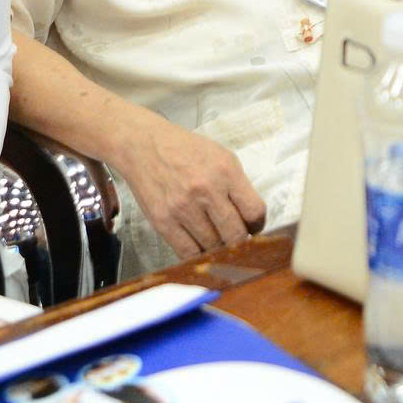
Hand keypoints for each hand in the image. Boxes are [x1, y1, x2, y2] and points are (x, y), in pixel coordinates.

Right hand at [108, 110, 267, 259]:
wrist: (144, 146)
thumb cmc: (186, 151)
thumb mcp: (221, 157)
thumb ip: (238, 186)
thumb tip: (251, 220)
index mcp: (225, 171)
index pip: (254, 212)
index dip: (258, 224)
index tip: (253, 226)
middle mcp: (205, 191)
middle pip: (235, 235)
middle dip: (240, 241)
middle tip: (236, 238)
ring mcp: (183, 208)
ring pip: (213, 247)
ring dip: (218, 248)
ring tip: (217, 239)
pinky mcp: (163, 222)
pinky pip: (188, 253)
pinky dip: (198, 255)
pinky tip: (201, 246)